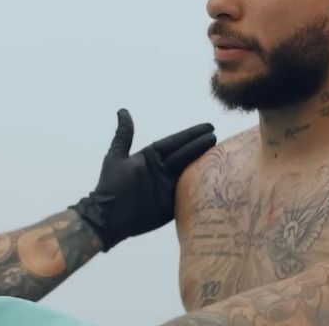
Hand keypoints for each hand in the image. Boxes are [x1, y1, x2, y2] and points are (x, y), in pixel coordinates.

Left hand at [71, 109, 215, 250]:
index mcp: (151, 157)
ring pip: (190, 171)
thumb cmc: (111, 186)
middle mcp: (162, 170)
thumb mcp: (116, 157)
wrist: (108, 218)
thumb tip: (123, 111)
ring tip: (220, 153)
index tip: (208, 127)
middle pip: (186, 155)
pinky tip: (214, 178)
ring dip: (204, 163)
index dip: (191, 134)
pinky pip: (190, 192)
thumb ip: (124, 135)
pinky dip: (201, 186)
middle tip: (216, 138)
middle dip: (201, 146)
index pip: (175, 142)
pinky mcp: (172, 203)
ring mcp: (168, 186)